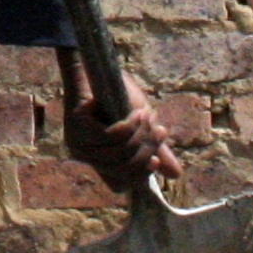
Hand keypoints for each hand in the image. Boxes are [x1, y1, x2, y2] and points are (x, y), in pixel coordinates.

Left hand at [60, 51, 178, 193]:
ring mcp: (78, 143)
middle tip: (160, 130)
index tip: (156, 159)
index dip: (139, 176)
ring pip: (120, 151)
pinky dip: (129, 124)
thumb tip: (175, 175)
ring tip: (147, 115)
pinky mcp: (77, 127)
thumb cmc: (118, 95)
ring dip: (140, 133)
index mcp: (98, 160)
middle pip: (124, 169)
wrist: (99, 67)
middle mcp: (85, 157)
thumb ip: (154, 149)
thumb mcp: (143, 126)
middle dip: (147, 149)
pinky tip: (136, 112)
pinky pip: (111, 136)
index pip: (119, 185)